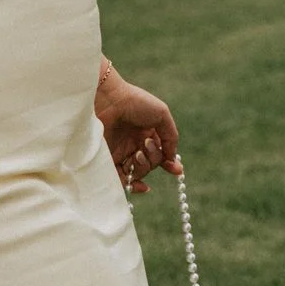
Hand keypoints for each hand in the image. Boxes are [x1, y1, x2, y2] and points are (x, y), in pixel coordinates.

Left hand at [95, 61, 179, 192]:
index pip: (160, 153)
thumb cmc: (136, 103)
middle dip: (154, 159)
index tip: (176, 170)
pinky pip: (120, 179)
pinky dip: (132, 185)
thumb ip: (171, 137)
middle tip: (146, 145)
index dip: (169, 163)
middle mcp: (134, 144)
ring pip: (138, 172)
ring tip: (139, 154)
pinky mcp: (108, 160)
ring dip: (144, 168)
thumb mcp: (161, 114)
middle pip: (150, 164)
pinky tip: (142, 185)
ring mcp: (121, 153)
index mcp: (148, 133)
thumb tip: (171, 158)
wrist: (108, 100)